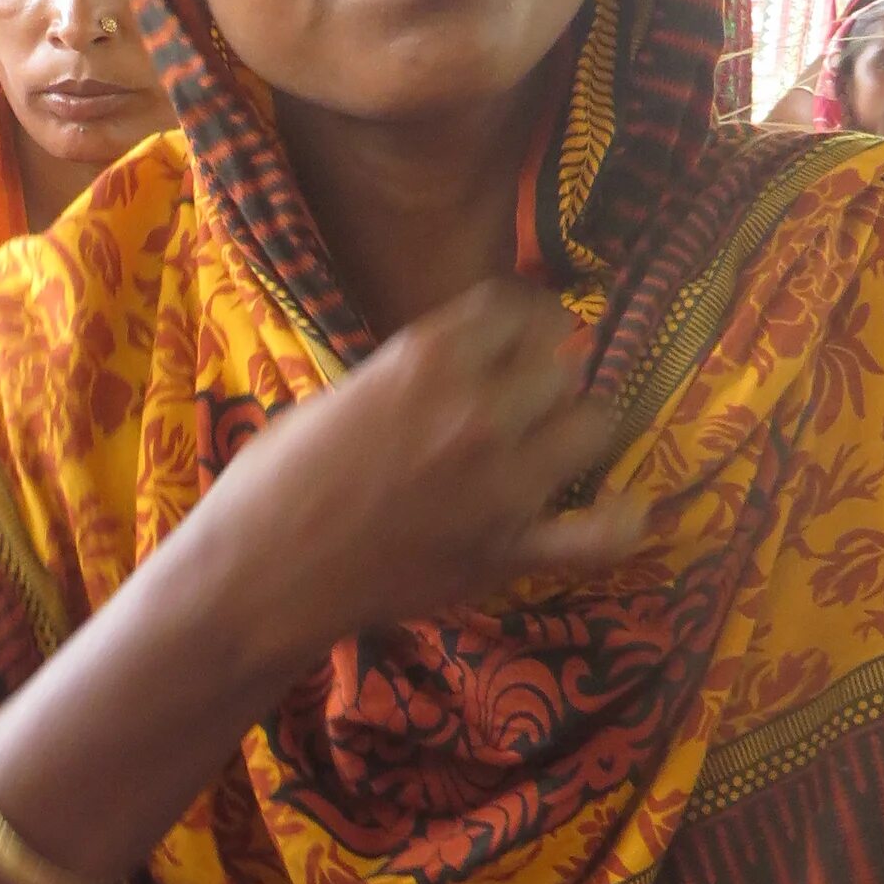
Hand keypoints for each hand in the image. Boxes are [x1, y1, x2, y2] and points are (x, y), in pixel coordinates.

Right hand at [205, 277, 645, 679]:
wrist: (256, 576)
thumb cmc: (271, 484)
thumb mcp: (335, 398)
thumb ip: (405, 380)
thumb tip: (446, 374)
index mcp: (426, 358)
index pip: (518, 307)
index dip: (529, 318)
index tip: (530, 331)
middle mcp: (476, 409)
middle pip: (561, 366)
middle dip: (547, 378)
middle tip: (529, 399)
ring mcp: (500, 483)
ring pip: (593, 427)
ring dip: (576, 431)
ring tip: (554, 445)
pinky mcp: (506, 551)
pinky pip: (598, 535)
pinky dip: (620, 522)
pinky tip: (626, 508)